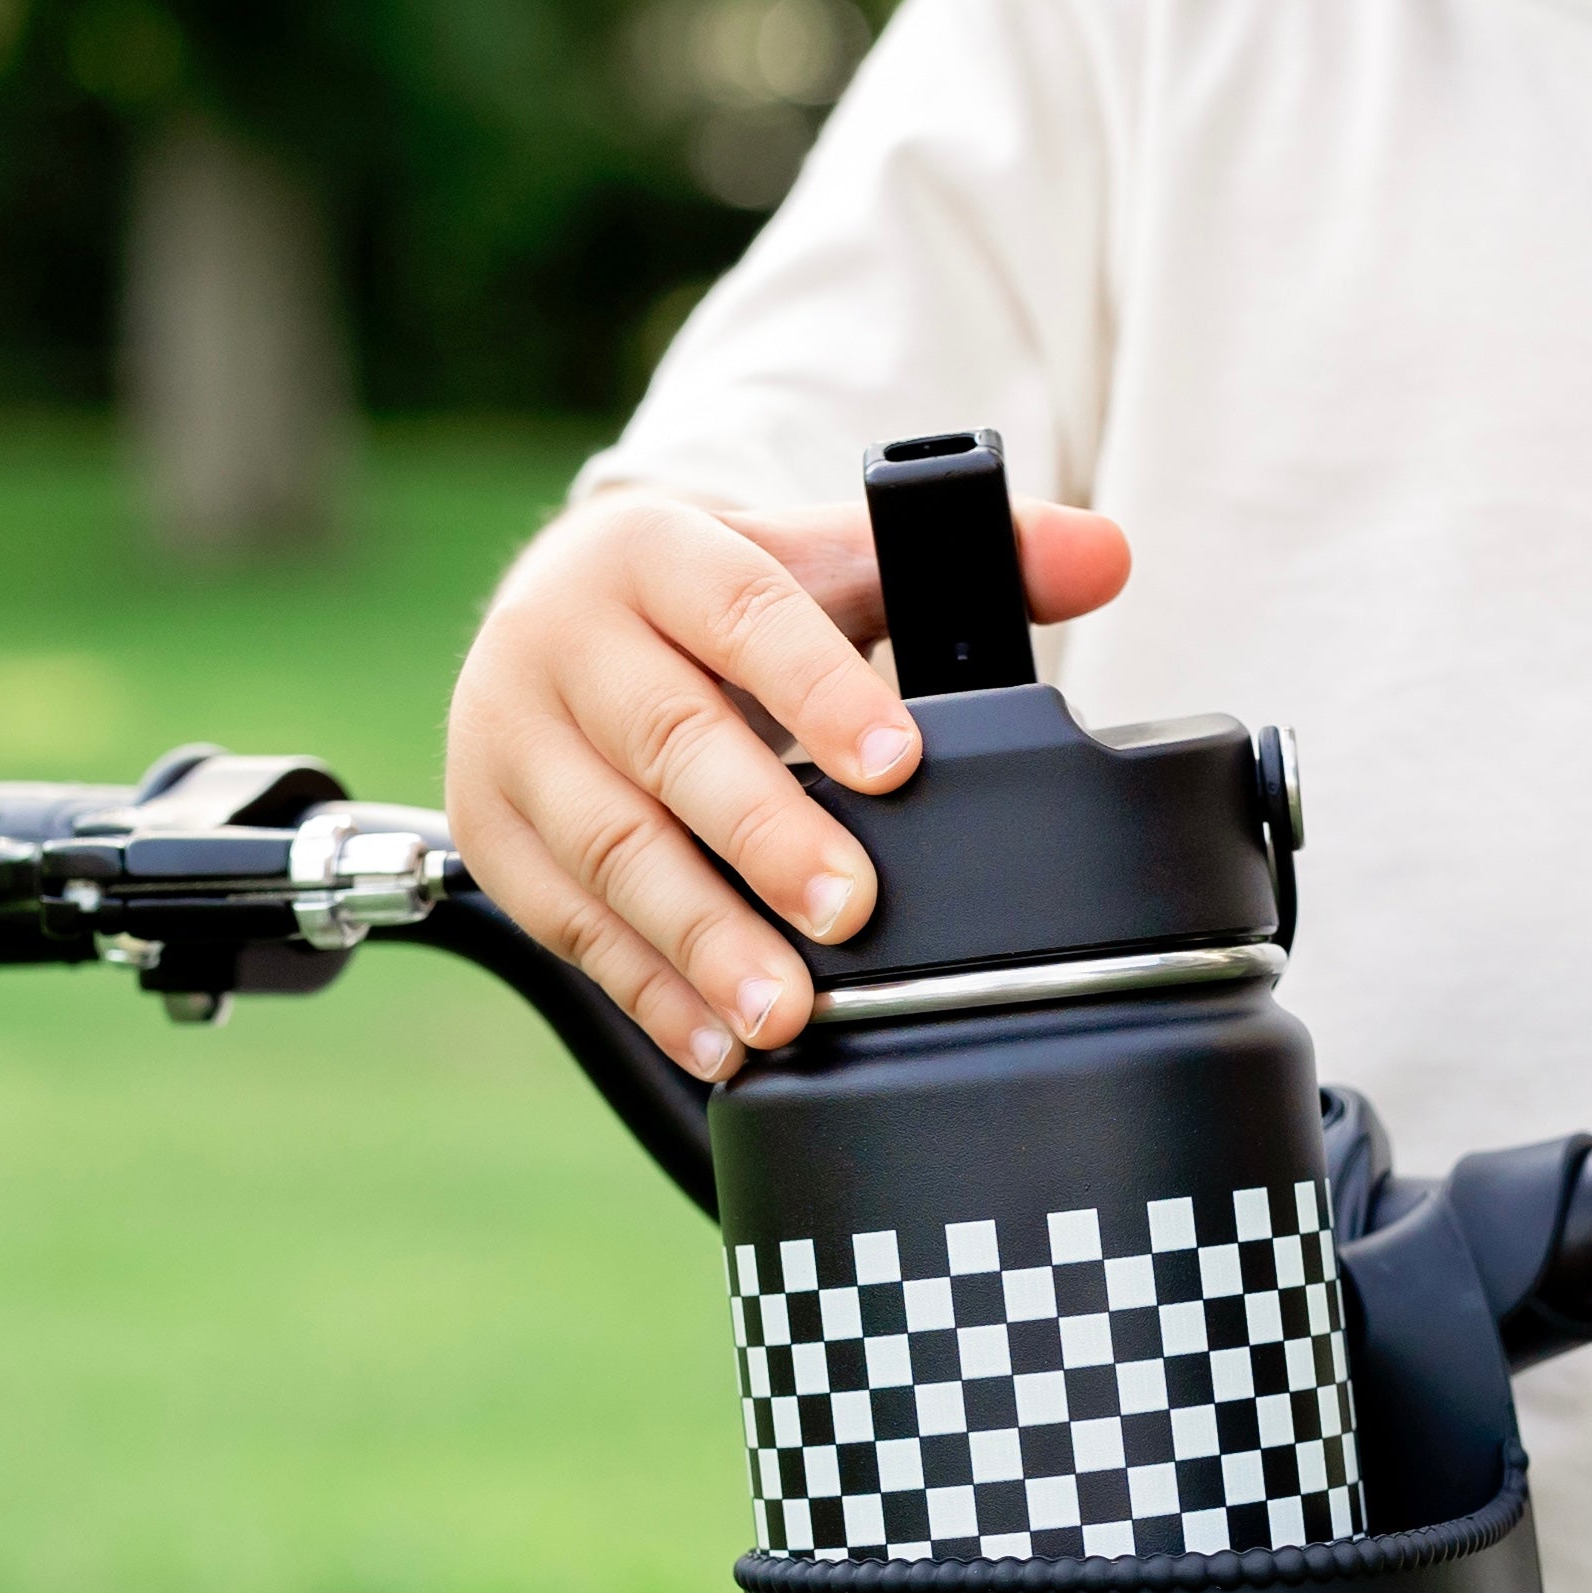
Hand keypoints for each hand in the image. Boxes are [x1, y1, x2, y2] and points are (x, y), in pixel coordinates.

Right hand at [446, 482, 1130, 1074]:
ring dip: (702, 937)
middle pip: (667, 740)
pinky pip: (570, 925)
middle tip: (852, 912)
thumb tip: (1100, 553)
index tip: (900, 763)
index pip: (740, 611)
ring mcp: (509, 741)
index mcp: (650, 551)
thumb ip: (969, 559)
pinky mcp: (491, 834)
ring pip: (610, 846)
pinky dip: (649, 990)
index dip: (818, 688)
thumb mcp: (823, 561)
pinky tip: (721, 1041)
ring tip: (788, 1009)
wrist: (562, 622)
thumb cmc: (717, 602)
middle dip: (763, 836)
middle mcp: (559, 637)